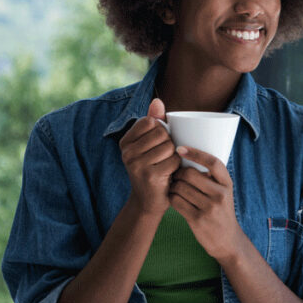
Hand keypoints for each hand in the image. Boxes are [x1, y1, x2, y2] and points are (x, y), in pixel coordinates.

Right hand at [119, 98, 179, 216]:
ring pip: (169, 146)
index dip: (161, 129)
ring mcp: (136, 164)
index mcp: (125, 141)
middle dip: (169, 143)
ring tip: (166, 165)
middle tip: (165, 157)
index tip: (158, 143)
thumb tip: (157, 100)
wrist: (148, 202)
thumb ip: (154, 122)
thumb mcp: (151, 145)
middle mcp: (126, 152)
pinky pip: (173, 160)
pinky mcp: (148, 175)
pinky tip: (169, 174)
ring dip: (174, 156)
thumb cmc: (153, 169)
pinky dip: (177, 166)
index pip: (150, 121)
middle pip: (161, 133)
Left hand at [168, 146, 246, 264]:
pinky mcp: (198, 219)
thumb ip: (211, 178)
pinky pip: (176, 202)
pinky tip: (174, 199)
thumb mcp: (224, 193)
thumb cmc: (221, 212)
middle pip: (190, 174)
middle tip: (175, 176)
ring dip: (173, 186)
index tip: (180, 148)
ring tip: (174, 188)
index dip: (195, 153)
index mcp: (227, 184)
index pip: (213, 162)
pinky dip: (171, 198)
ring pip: (180, 187)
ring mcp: (209, 208)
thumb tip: (187, 157)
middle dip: (178, 173)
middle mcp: (220, 194)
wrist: (228, 241)